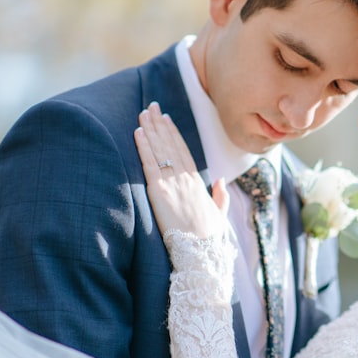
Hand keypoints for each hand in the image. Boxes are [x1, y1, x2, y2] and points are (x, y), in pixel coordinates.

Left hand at [135, 102, 229, 238]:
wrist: (200, 251)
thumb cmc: (209, 236)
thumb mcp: (219, 213)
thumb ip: (220, 196)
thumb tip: (219, 181)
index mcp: (197, 182)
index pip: (183, 150)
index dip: (173, 133)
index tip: (165, 118)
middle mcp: (185, 178)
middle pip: (170, 144)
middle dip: (159, 123)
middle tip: (150, 106)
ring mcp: (172, 183)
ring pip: (159, 150)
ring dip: (150, 129)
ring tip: (142, 113)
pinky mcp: (159, 191)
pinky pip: (149, 164)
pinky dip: (144, 146)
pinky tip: (138, 132)